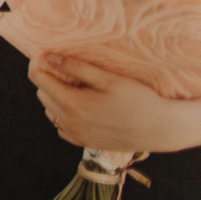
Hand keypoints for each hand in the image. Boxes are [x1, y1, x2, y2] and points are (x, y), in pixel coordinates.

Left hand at [31, 54, 200, 154]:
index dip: (38, 64)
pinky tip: (80, 108)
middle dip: (48, 80)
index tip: (46, 56)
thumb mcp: (108, 79)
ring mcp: (76, 135)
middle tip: (66, 70)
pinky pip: (61, 127)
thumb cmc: (138, 100)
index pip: (38, 79)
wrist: (162, 129)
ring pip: (50, 112)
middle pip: (42, 94)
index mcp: (71, 103)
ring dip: (55, 98)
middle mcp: (68, 122)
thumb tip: (48, 58)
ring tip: (76, 88)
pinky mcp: (85, 143)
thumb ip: (76, 67)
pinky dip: (64, 115)